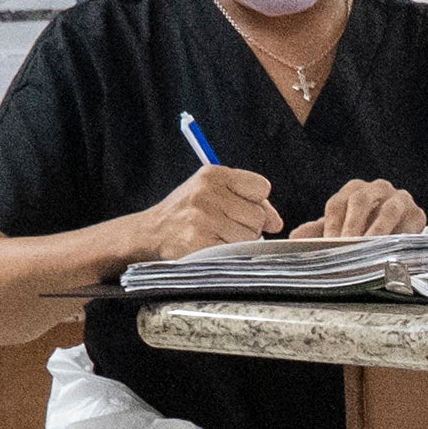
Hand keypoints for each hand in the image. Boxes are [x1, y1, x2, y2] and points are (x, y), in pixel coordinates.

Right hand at [138, 161, 280, 257]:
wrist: (151, 232)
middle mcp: (207, 192)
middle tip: (222, 225)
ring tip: (215, 236)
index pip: (261, 187)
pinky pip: (235, 252)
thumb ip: (249, 201)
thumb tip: (276, 222)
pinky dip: (227, 254)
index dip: (255, 202)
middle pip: (258, 215)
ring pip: (250, 236)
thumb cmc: (187, 213)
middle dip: (247, 225)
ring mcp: (202, 218)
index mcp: (213, 174)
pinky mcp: (199, 242)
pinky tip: (210, 246)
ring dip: (238, 242)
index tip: (239, 208)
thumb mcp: (214, 193)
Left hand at [292, 176, 426, 239]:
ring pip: (387, 211)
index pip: (338, 203)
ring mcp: (399, 199)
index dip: (331, 224)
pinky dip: (400, 237)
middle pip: (361, 201)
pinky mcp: (417, 213)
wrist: (401, 229)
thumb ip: (319, 230)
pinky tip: (392, 251)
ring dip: (377, 230)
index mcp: (354, 190)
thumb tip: (294, 237)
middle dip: (352, 225)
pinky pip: (409, 224)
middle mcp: (377, 188)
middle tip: (345, 245)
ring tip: (369, 247)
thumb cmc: (367, 227)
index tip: (327, 243)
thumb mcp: (342, 228)